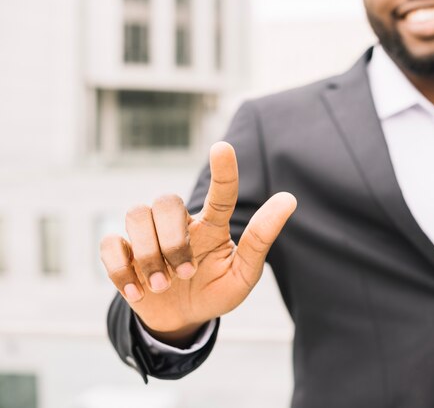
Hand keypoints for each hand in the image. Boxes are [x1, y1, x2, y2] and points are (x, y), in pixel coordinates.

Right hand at [99, 142, 296, 345]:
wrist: (182, 320)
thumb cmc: (215, 292)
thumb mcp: (243, 274)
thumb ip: (261, 239)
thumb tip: (288, 198)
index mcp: (212, 226)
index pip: (219, 193)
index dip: (222, 170)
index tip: (222, 148)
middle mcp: (179, 224)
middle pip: (165, 201)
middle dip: (173, 240)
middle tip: (184, 274)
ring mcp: (148, 237)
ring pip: (135, 215)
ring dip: (148, 254)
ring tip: (162, 286)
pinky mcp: (124, 255)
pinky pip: (110, 244)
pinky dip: (121, 269)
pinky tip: (137, 292)